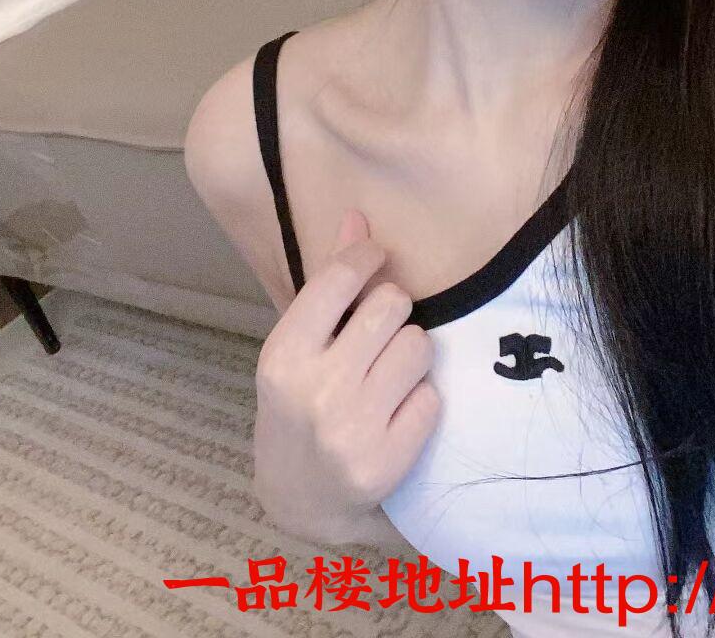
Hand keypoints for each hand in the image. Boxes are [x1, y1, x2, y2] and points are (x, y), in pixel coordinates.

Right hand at [254, 207, 441, 532]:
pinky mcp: (385, 462)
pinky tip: (396, 414)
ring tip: (387, 375)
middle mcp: (313, 391)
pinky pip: (432, 398)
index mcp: (283, 355)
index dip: (368, 257)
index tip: (376, 258)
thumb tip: (358, 215)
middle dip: (393, 312)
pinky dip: (421, 401)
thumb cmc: (300, 403)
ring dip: (411, 355)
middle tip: (378, 334)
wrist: (300, 499)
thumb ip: (330, 279)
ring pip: (419, 347)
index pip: (340, 277)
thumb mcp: (300, 344)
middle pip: (391, 306)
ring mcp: (350, 430)